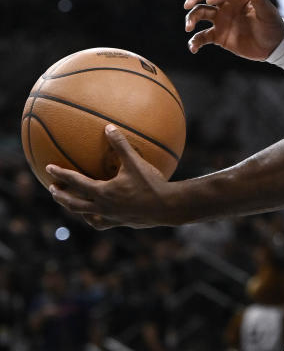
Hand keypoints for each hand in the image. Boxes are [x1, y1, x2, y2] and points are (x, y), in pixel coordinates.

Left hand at [47, 125, 177, 228]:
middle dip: (61, 196)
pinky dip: (96, 219)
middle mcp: (103, 206)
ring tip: (71, 204)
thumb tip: (108, 127)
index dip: (61, 174)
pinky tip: (99, 215)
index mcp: (103, 191)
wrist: (168, 208)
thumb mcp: (135, 162)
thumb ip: (121, 144)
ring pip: (86, 215)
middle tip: (52, 189)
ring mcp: (111, 217)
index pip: (76, 182)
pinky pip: (103, 223)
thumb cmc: (151, 184)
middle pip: (74, 203)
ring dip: (75, 209)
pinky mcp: (121, 223)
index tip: (48, 168)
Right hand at [184, 0, 283, 60]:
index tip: (211, 1)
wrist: (273, 47)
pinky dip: (195, 42)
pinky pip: (202, 37)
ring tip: (188, 28)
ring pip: (200, 14)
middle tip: (187, 5)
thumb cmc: (273, 26)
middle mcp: (226, 6)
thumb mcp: (267, 13)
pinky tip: (193, 48)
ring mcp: (221, 20)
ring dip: (191, 19)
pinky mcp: (218, 35)